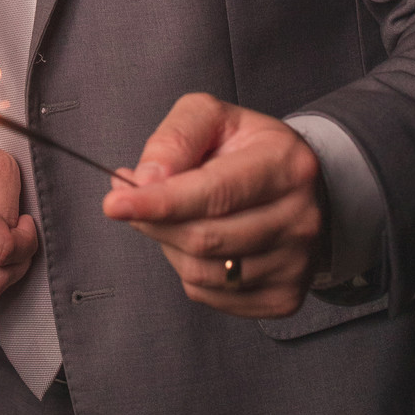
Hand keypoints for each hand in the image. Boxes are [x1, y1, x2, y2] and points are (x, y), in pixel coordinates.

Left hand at [102, 93, 325, 318]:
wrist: (297, 186)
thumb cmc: (247, 148)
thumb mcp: (212, 118)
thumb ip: (175, 138)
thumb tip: (144, 180)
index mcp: (286, 164)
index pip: (214, 193)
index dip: (160, 202)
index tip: (114, 204)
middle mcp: (300, 218)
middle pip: (204, 238)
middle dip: (155, 222)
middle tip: (132, 202)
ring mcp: (296, 263)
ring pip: (203, 272)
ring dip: (170, 245)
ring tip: (176, 216)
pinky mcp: (285, 296)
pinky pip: (211, 295)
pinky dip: (189, 270)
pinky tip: (198, 241)